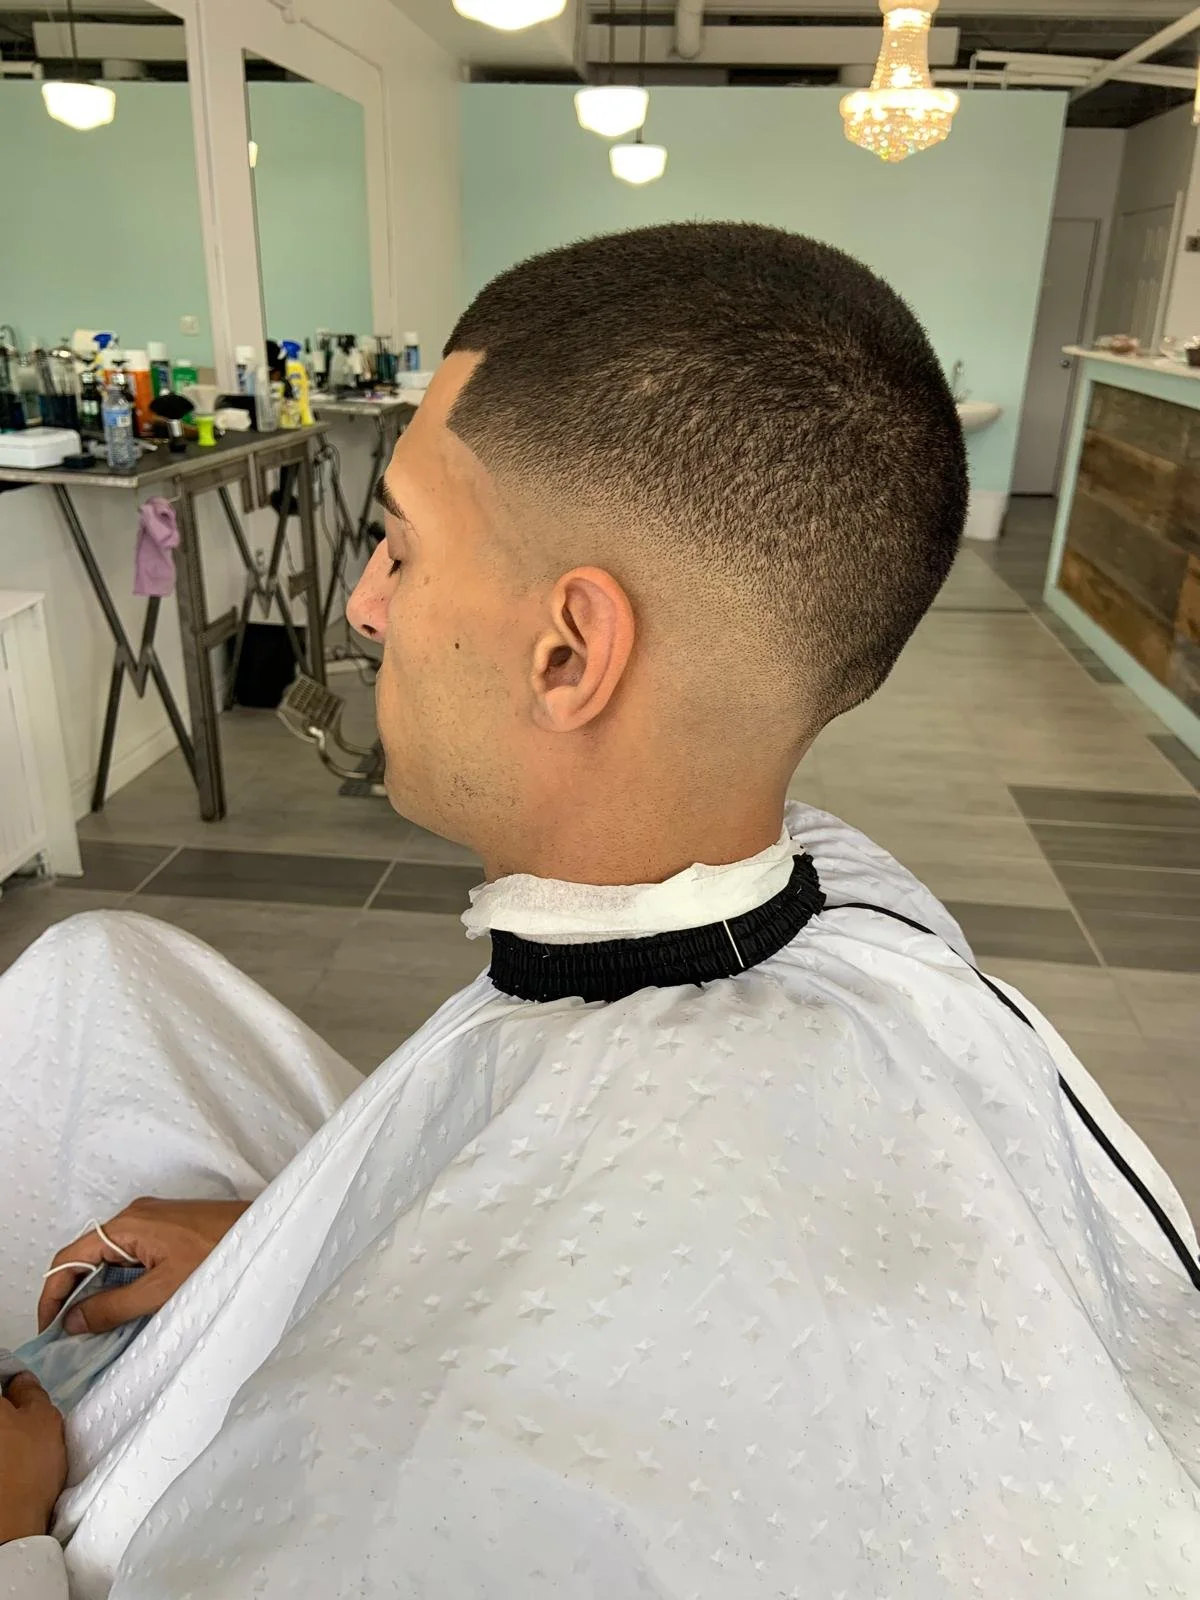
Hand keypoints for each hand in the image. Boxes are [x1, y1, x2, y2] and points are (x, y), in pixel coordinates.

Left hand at [0, 1374, 66, 1543]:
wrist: (8, 1531)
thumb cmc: (28, 1468)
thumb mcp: (44, 1419)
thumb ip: (30, 1391)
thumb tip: (19, 1380)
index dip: (7, 1383)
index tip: (20, 1392)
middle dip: (3, 1414)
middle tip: (20, 1425)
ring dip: (2, 1440)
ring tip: (13, 1454)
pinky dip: (0, 1463)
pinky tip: (4, 1475)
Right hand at [38, 1197, 251, 1335]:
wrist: (268, 1230)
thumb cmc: (223, 1253)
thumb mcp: (164, 1289)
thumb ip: (116, 1306)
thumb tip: (75, 1321)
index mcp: (128, 1225)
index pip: (70, 1258)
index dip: (53, 1295)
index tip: (49, 1329)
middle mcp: (135, 1217)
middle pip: (87, 1258)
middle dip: (74, 1296)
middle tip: (70, 1336)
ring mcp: (153, 1222)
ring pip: (111, 1260)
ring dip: (99, 1292)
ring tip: (95, 1330)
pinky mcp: (169, 1231)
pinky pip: (132, 1258)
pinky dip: (122, 1284)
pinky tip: (126, 1310)